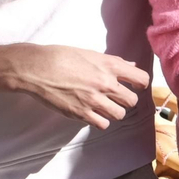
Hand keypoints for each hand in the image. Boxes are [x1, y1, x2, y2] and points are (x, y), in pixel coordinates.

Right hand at [6, 44, 147, 129]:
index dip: (140, 83)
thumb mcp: (90, 54)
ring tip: (103, 105)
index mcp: (110, 66)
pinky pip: (102, 124)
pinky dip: (100, 120)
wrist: (36, 68)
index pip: (142, 79)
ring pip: (120, 114)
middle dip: (126, 99)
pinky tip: (92, 112)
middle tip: (115, 97)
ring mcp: (94, 100)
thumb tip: (131, 66)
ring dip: (114, 111)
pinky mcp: (80, 113)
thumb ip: (113, 62)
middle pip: (132, 100)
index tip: (134, 85)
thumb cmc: (61, 56)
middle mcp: (106, 84)